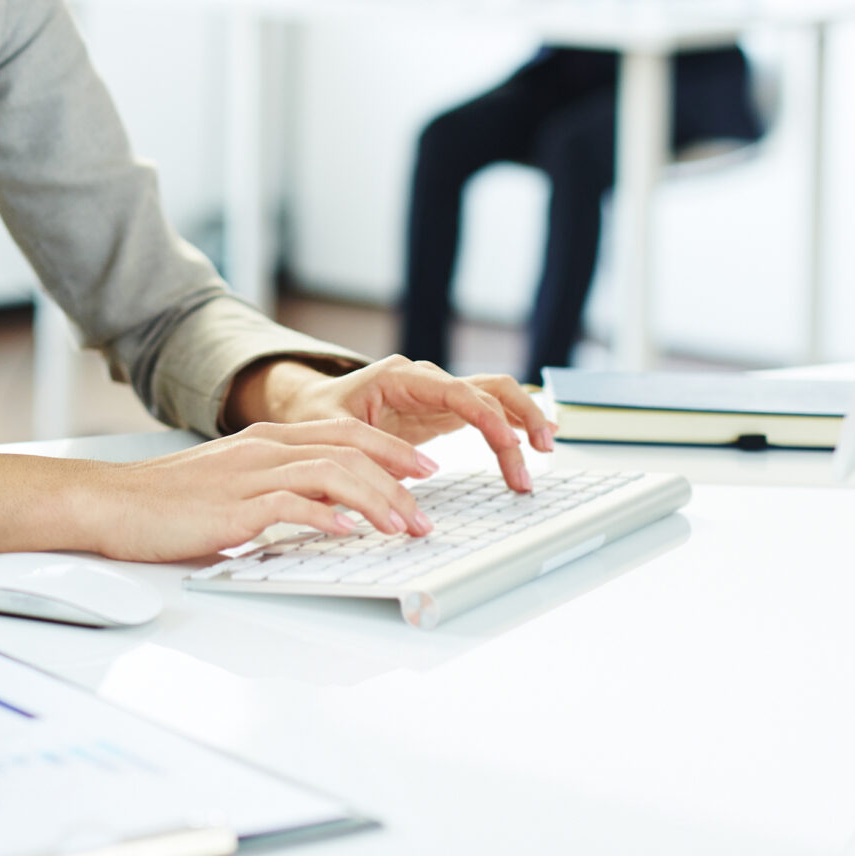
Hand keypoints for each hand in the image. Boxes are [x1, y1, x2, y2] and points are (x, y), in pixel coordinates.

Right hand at [78, 417, 444, 563]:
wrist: (110, 504)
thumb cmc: (167, 503)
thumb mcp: (233, 488)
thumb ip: (278, 491)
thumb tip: (328, 512)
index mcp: (265, 441)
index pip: (344, 433)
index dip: (392, 448)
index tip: (425, 470)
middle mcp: (262, 450)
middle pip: (348, 448)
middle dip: (397, 477)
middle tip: (427, 512)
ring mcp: (246, 476)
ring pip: (329, 473)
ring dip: (375, 501)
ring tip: (402, 527)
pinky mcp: (230, 507)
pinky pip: (288, 505)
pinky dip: (324, 517)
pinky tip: (348, 533)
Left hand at [230, 356, 554, 490]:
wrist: (308, 408)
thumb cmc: (316, 418)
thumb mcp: (332, 436)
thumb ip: (367, 454)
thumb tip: (411, 479)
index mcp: (399, 377)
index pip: (458, 392)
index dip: (489, 418)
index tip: (511, 446)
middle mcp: (424, 379)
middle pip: (487, 388)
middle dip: (518, 417)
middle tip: (540, 453)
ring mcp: (436, 393)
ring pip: (493, 396)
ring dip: (521, 419)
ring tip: (546, 449)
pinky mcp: (441, 412)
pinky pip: (485, 412)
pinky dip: (509, 424)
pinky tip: (532, 441)